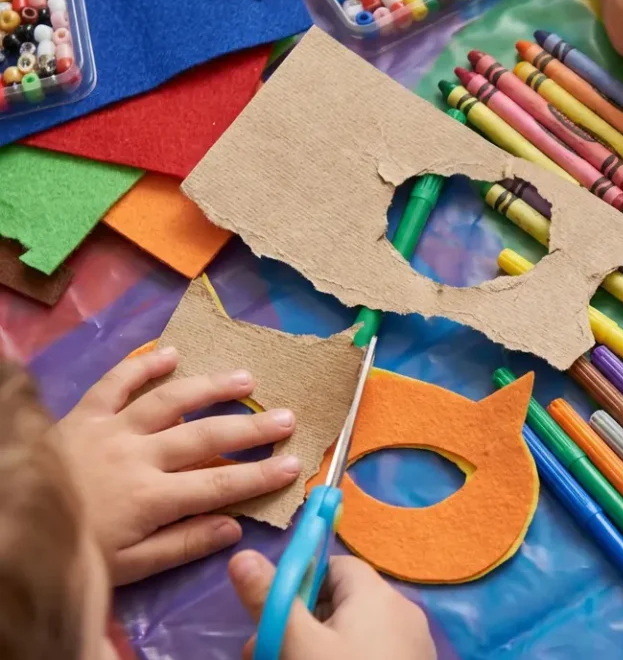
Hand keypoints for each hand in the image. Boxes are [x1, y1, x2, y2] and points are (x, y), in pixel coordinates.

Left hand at [53, 347, 302, 584]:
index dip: (261, 475)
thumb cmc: (74, 552)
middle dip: (252, 429)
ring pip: (169, 401)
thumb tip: (235, 527)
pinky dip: (144, 365)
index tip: (296, 465)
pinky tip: (173, 353)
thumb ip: (183, 544)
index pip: (220, 485)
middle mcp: (138, 457)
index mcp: (151, 498)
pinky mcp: (83, 414)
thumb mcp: (129, 566)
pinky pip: (116, 383)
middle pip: (205, 438)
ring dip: (212, 387)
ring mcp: (110, 430)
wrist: (12, 530)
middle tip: (288, 417)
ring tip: (247, 379)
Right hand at [229, 551, 435, 659]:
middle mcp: (402, 614)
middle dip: (297, 624)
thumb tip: (243, 555)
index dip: (299, 584)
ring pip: (351, 634)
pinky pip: (370, 653)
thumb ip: (270, 600)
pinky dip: (342, 659)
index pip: (336, 566)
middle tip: (260, 653)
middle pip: (341, 603)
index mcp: (379, 595)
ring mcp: (411, 647)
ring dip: (312, 647)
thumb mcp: (296, 643)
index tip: (271, 614)